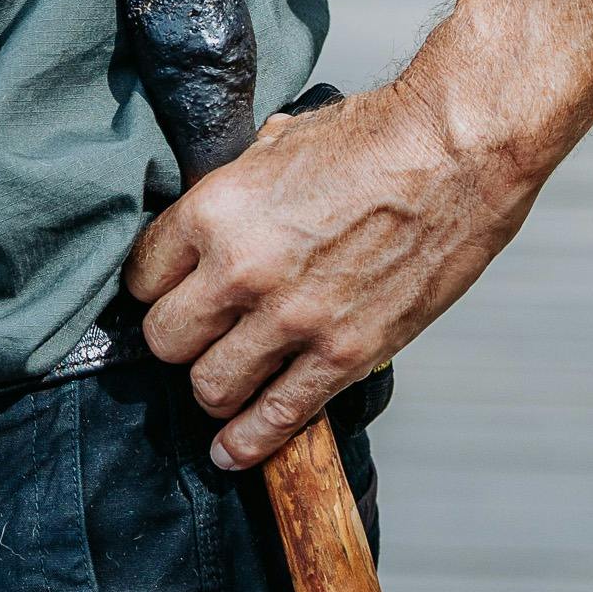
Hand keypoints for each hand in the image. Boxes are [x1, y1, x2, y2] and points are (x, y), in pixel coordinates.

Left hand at [125, 81, 532, 472]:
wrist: (453, 155)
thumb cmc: (372, 139)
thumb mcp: (274, 145)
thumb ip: (234, 190)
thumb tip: (216, 214)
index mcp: (213, 211)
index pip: (139, 277)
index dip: (150, 289)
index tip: (164, 295)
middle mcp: (240, 271)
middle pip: (163, 339)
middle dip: (175, 341)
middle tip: (195, 336)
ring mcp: (292, 319)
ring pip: (210, 386)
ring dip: (212, 388)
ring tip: (222, 383)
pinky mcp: (344, 355)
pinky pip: (278, 416)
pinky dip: (249, 442)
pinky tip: (232, 452)